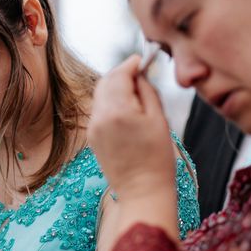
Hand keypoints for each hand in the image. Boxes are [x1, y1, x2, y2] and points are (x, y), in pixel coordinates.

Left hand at [88, 55, 174, 201]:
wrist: (142, 190)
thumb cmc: (157, 157)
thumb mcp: (159, 119)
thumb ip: (147, 91)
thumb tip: (140, 74)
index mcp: (117, 110)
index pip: (119, 75)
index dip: (131, 64)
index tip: (142, 60)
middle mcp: (99, 116)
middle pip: (105, 82)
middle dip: (122, 74)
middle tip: (140, 75)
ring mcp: (92, 127)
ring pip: (100, 95)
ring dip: (115, 89)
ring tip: (136, 95)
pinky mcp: (91, 137)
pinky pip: (99, 111)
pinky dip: (110, 104)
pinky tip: (127, 112)